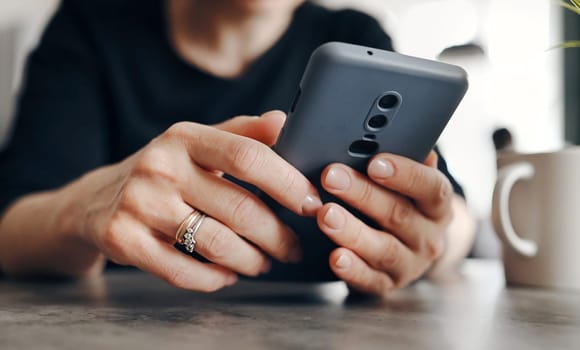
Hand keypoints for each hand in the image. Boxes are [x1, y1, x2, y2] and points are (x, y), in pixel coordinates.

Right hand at [78, 111, 321, 291]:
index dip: (288, 183)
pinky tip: (228, 275)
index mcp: (184, 137)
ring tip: (265, 263)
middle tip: (293, 248)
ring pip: (217, 244)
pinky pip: (183, 272)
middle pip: (240, 208)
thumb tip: (286, 121)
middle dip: (278, 235)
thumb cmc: (163, 171)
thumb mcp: (196, 144)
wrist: (96, 200)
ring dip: (252, 260)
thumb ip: (241, 133)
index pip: (248, 156)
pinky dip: (215, 279)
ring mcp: (139, 204)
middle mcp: (160, 166)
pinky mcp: (123, 240)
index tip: (311, 204)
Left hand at [316, 151, 453, 296]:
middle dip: (363, 194)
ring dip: (352, 231)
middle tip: (331, 176)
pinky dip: (353, 269)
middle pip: (398, 215)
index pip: (431, 187)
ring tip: (325, 214)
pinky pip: (371, 280)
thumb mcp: (407, 181)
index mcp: (436, 204)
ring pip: (383, 248)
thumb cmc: (402, 202)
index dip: (406, 174)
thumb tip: (391, 129)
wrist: (412, 249)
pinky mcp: (388, 284)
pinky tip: (335, 256)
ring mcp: (410, 263)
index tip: (376, 162)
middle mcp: (428, 235)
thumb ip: (401, 156)